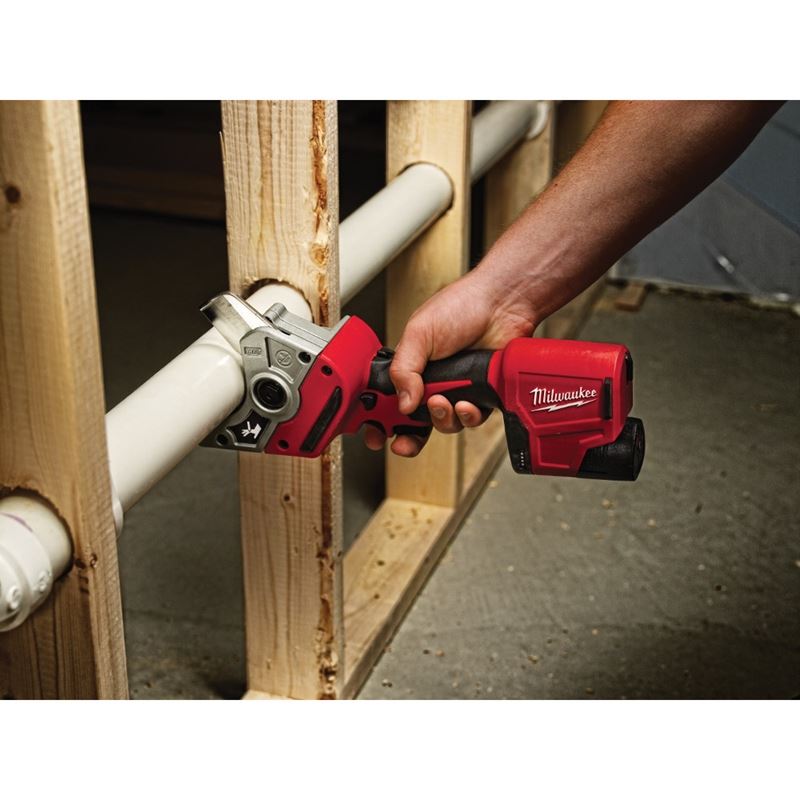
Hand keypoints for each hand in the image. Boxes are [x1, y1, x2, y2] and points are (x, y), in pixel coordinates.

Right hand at [363, 268, 536, 456]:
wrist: (503, 304)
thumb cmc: (461, 306)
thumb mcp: (419, 334)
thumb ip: (404, 370)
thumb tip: (402, 403)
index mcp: (411, 366)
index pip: (390, 400)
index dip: (382, 421)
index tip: (376, 437)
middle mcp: (433, 381)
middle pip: (416, 422)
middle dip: (409, 436)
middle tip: (403, 442)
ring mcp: (458, 390)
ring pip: (444, 423)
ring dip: (441, 419)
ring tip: (442, 402)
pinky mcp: (482, 395)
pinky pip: (471, 420)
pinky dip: (467, 416)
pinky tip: (466, 403)